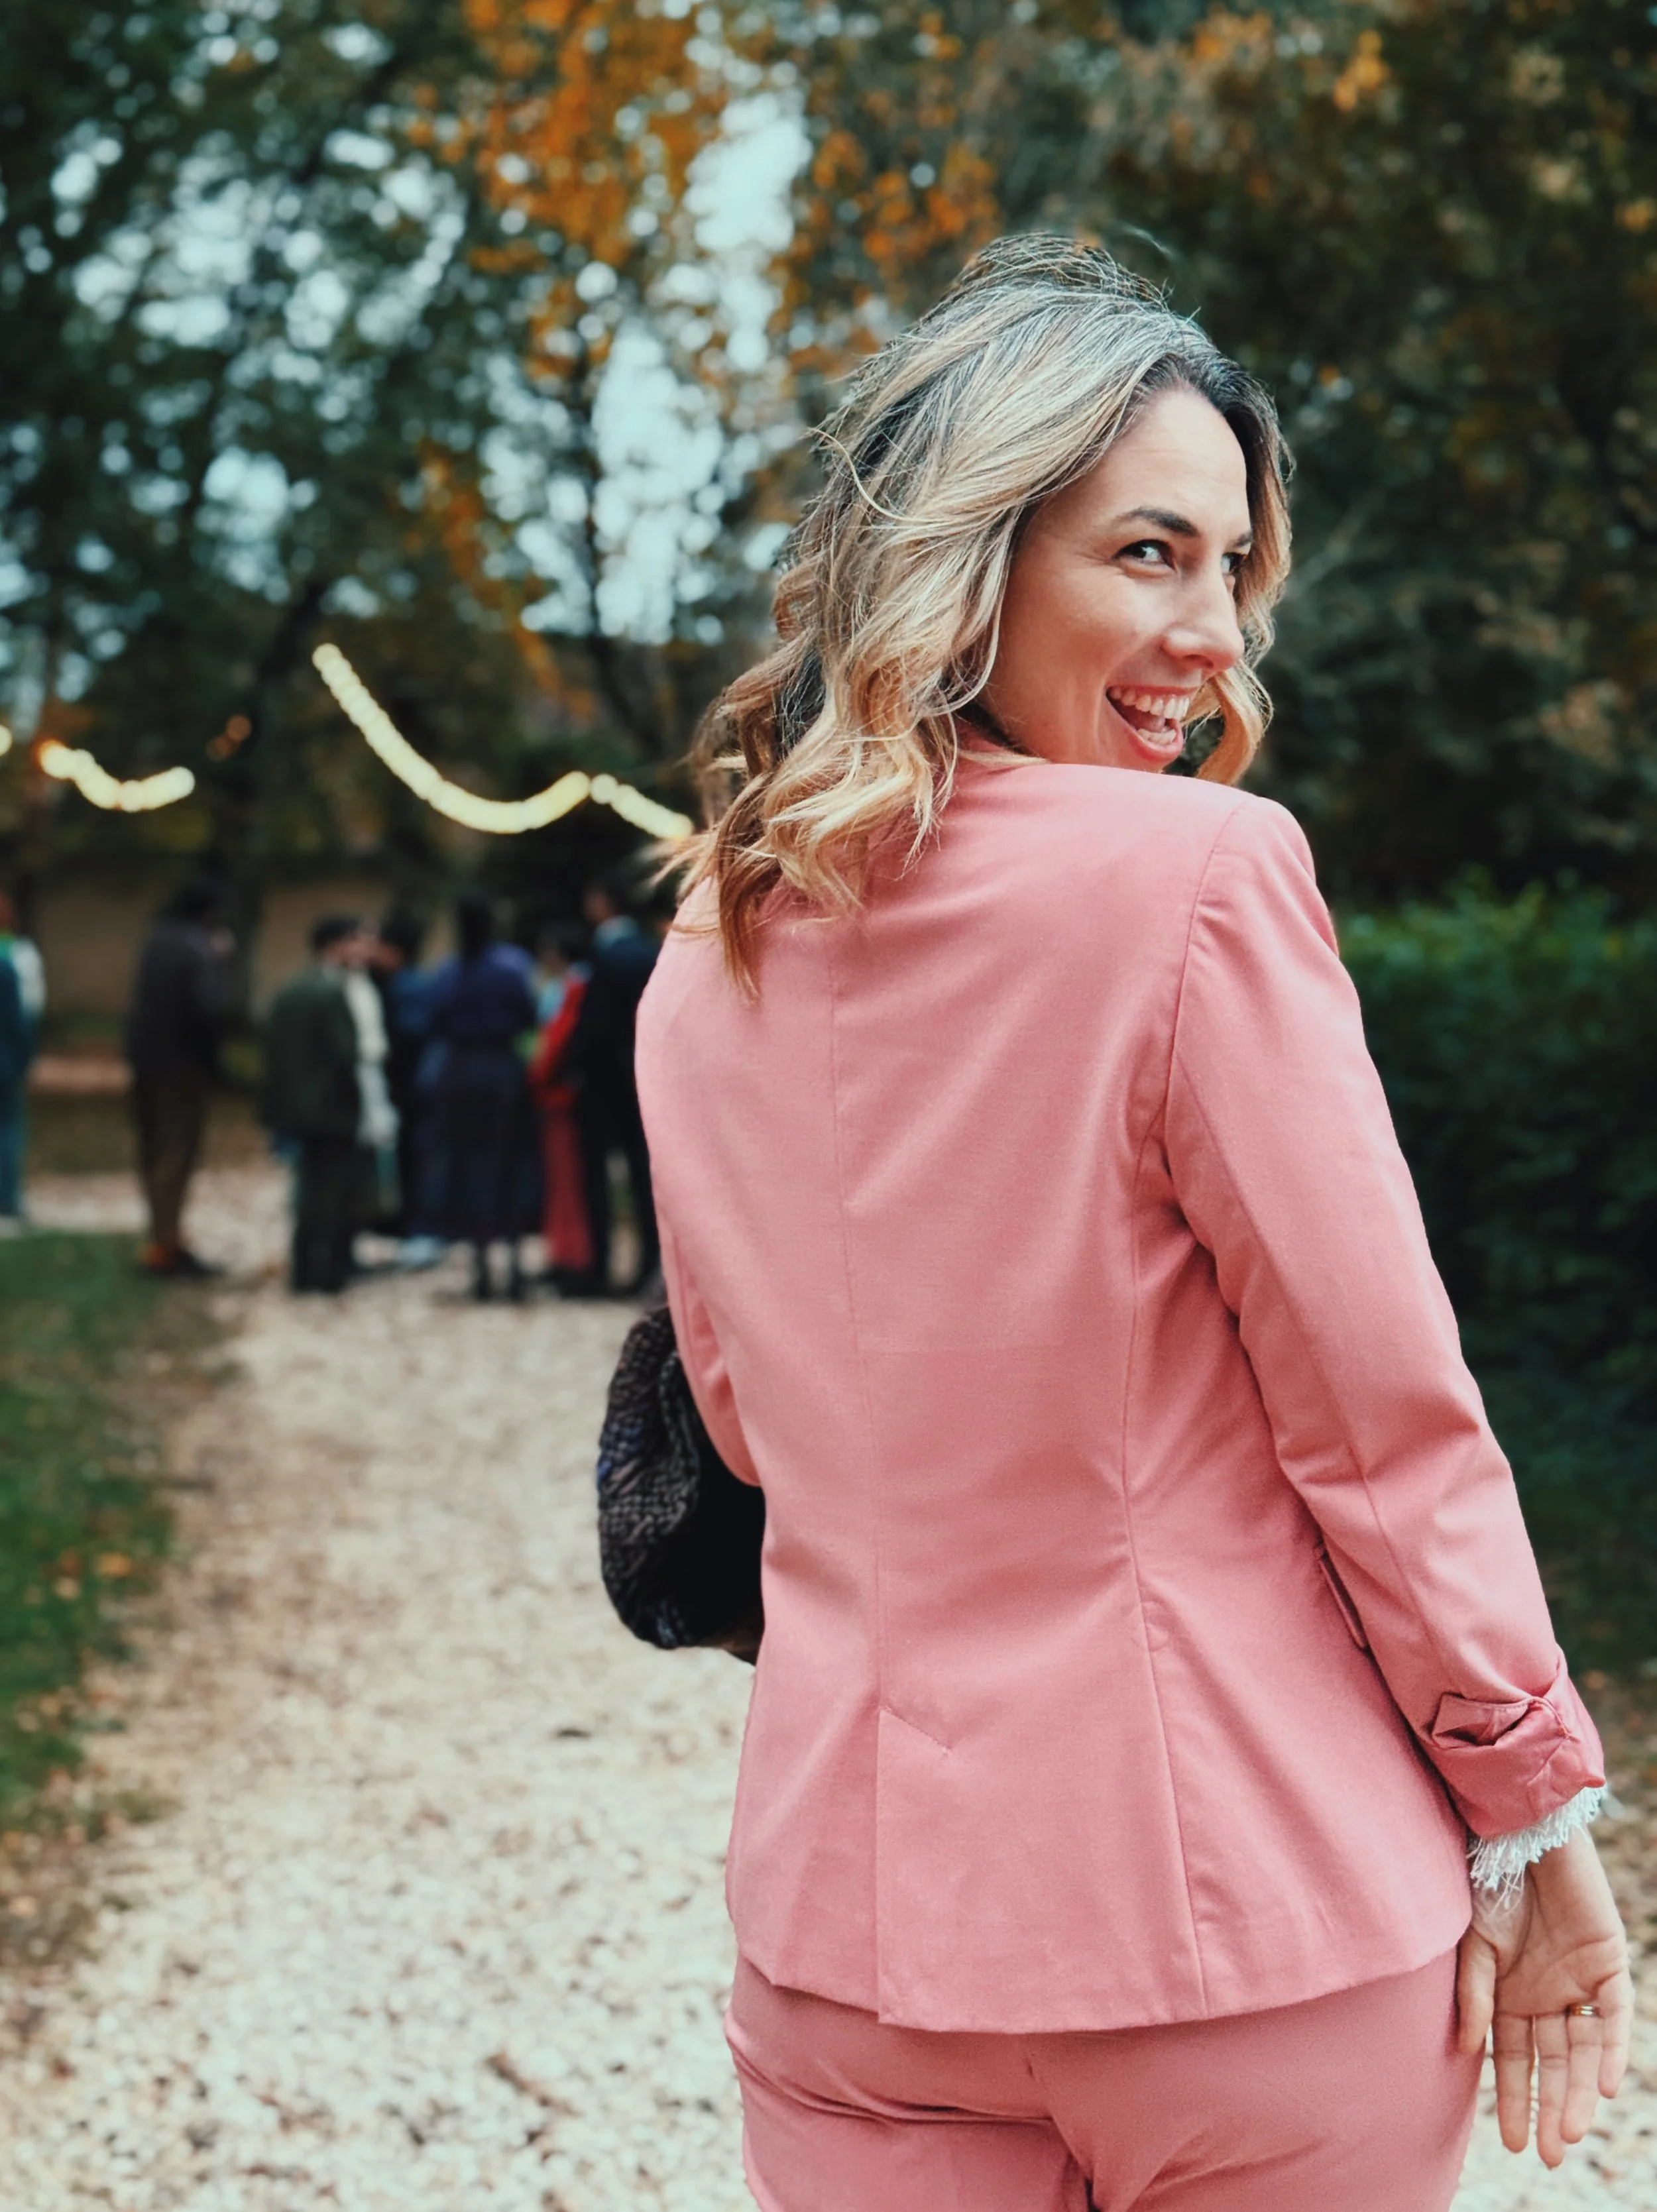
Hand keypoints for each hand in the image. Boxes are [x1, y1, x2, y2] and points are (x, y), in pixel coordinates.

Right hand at [1456, 1827, 1632, 2165]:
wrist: (1519, 1835)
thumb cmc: (1487, 1884)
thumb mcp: (1472, 1945)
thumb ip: (1474, 1994)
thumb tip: (1469, 2050)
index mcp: (1510, 1994)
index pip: (1514, 2059)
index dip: (1515, 2099)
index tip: (1514, 2143)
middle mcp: (1547, 1995)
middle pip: (1554, 2063)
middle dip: (1551, 2108)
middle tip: (1549, 2155)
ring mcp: (1579, 1982)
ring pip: (1585, 2050)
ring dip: (1581, 2092)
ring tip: (1573, 2133)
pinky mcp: (1609, 1964)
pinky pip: (1614, 2015)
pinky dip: (1611, 2050)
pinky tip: (1605, 2086)